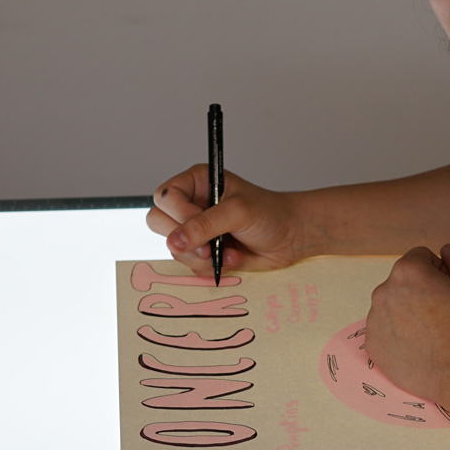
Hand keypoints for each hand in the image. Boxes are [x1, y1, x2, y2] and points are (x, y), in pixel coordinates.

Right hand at [146, 165, 307, 273]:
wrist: (291, 237)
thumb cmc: (270, 214)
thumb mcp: (238, 212)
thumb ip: (205, 225)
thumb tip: (175, 241)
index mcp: (197, 182)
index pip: (166, 197)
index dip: (179, 215)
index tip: (201, 228)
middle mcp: (191, 203)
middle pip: (159, 222)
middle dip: (185, 241)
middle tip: (210, 247)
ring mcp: (195, 229)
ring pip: (174, 248)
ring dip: (202, 257)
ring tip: (230, 252)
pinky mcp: (202, 250)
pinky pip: (188, 264)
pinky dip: (209, 267)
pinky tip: (233, 258)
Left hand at [365, 244, 449, 411]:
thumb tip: (446, 250)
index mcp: (407, 270)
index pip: (421, 257)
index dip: (440, 271)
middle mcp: (383, 291)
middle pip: (404, 282)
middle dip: (420, 291)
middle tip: (443, 315)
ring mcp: (374, 319)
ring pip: (393, 307)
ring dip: (407, 313)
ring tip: (431, 334)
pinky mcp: (372, 345)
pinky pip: (385, 332)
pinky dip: (398, 336)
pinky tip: (419, 348)